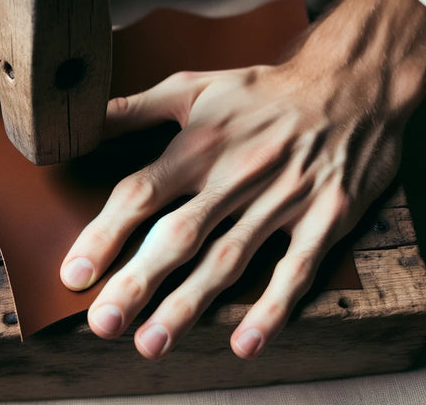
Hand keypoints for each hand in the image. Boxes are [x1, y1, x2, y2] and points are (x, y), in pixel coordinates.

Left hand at [59, 0, 425, 358]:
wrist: (352, 82)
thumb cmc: (265, 90)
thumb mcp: (196, 86)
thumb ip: (136, 107)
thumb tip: (82, 119)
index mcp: (199, 145)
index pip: (141, 193)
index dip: (104, 235)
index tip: (73, 275)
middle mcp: (237, 175)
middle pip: (180, 235)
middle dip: (138, 281)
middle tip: (105, 323)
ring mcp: (283, 199)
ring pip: (230, 258)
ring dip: (190, 303)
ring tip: (153, 343)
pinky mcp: (326, 216)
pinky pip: (296, 268)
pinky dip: (272, 307)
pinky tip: (245, 342)